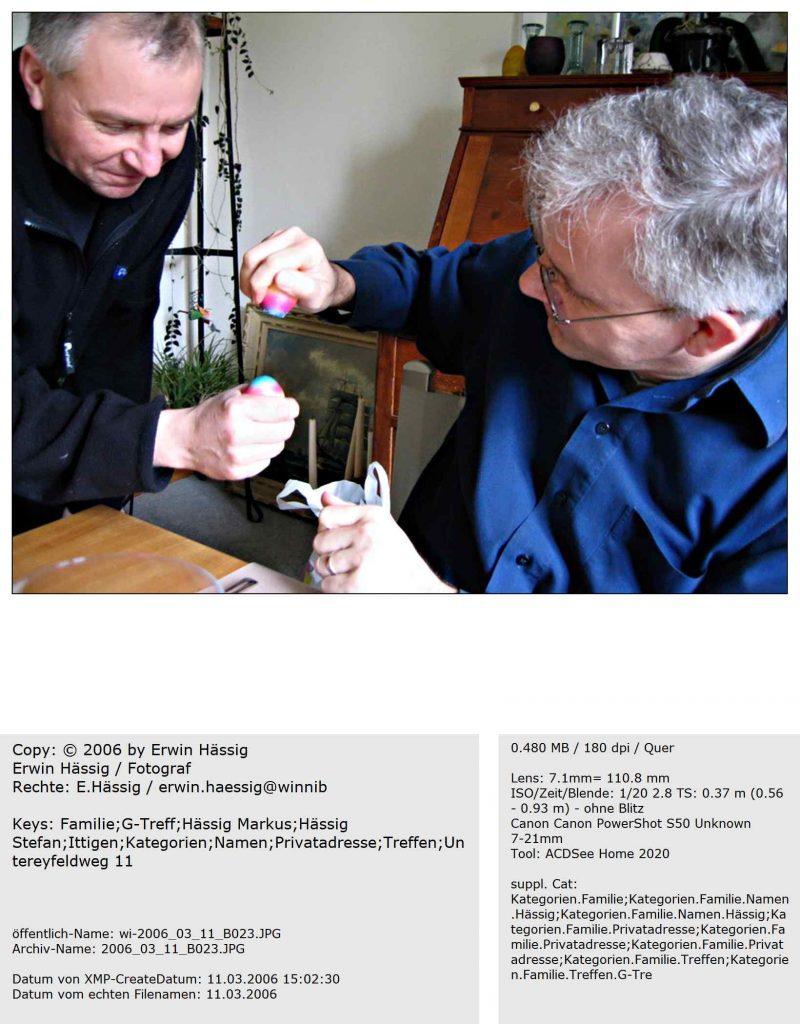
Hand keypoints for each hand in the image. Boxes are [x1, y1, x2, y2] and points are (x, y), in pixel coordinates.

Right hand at [154, 385, 298, 478]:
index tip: (290, 407)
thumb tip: (282, 396)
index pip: (281, 409)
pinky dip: (261, 454)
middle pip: (284, 430)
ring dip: (273, 440)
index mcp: (236, 409)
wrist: (185, 440)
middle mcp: (237, 433)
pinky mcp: (237, 472)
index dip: (290, 408)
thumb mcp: (230, 396)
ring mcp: (237, 455)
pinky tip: (248, 448)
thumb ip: (257, 394)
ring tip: (258, 434)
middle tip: (279, 421)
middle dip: (285, 423)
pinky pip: (265, 462)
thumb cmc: (209, 416)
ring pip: (277, 448)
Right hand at [239, 226, 354, 313]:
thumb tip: (279, 279)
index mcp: (307, 248)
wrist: (324, 282)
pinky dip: (252, 273)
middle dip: (250, 280)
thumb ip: (300, 287)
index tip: (259, 298)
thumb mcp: (316, 296)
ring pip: (251, 256)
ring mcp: (281, 237)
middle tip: (255, 297)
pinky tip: (261, 284)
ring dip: (248, 278)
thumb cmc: (322, 288)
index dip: (260, 283)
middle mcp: (294, 237)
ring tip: (257, 293)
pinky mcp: (271, 241)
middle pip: (256, 255)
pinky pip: (254, 257)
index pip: (273, 262)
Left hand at [313, 492, 455, 592]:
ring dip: (334, 573)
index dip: (328, 530)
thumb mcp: (380, 527)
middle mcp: (367, 534)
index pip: (327, 515)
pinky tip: (355, 584)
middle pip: (320, 541)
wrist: (418, 588)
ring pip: (322, 564)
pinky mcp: (355, 583)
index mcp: (373, 516)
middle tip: (350, 560)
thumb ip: (349, 512)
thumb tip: (325, 498)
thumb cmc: (400, 561)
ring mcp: (361, 558)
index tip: (339, 539)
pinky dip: (337, 589)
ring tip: (355, 572)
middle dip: (330, 554)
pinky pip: (327, 584)